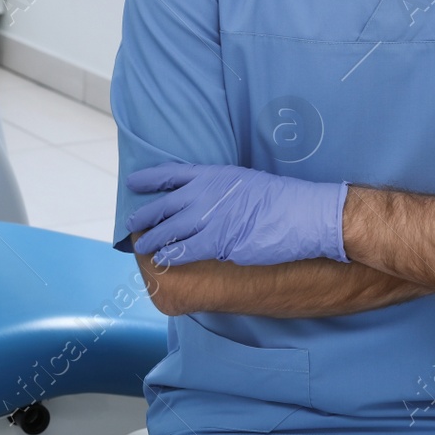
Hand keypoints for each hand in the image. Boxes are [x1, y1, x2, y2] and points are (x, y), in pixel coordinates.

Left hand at [126, 162, 348, 266]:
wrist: (302, 215)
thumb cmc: (279, 199)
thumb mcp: (243, 180)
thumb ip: (218, 188)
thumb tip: (203, 200)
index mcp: (211, 174)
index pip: (169, 173)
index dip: (148, 179)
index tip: (133, 182)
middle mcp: (204, 194)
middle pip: (163, 205)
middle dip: (143, 216)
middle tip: (131, 224)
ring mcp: (208, 218)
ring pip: (168, 231)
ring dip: (153, 240)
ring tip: (143, 247)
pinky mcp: (217, 243)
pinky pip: (185, 251)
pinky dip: (170, 257)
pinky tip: (162, 261)